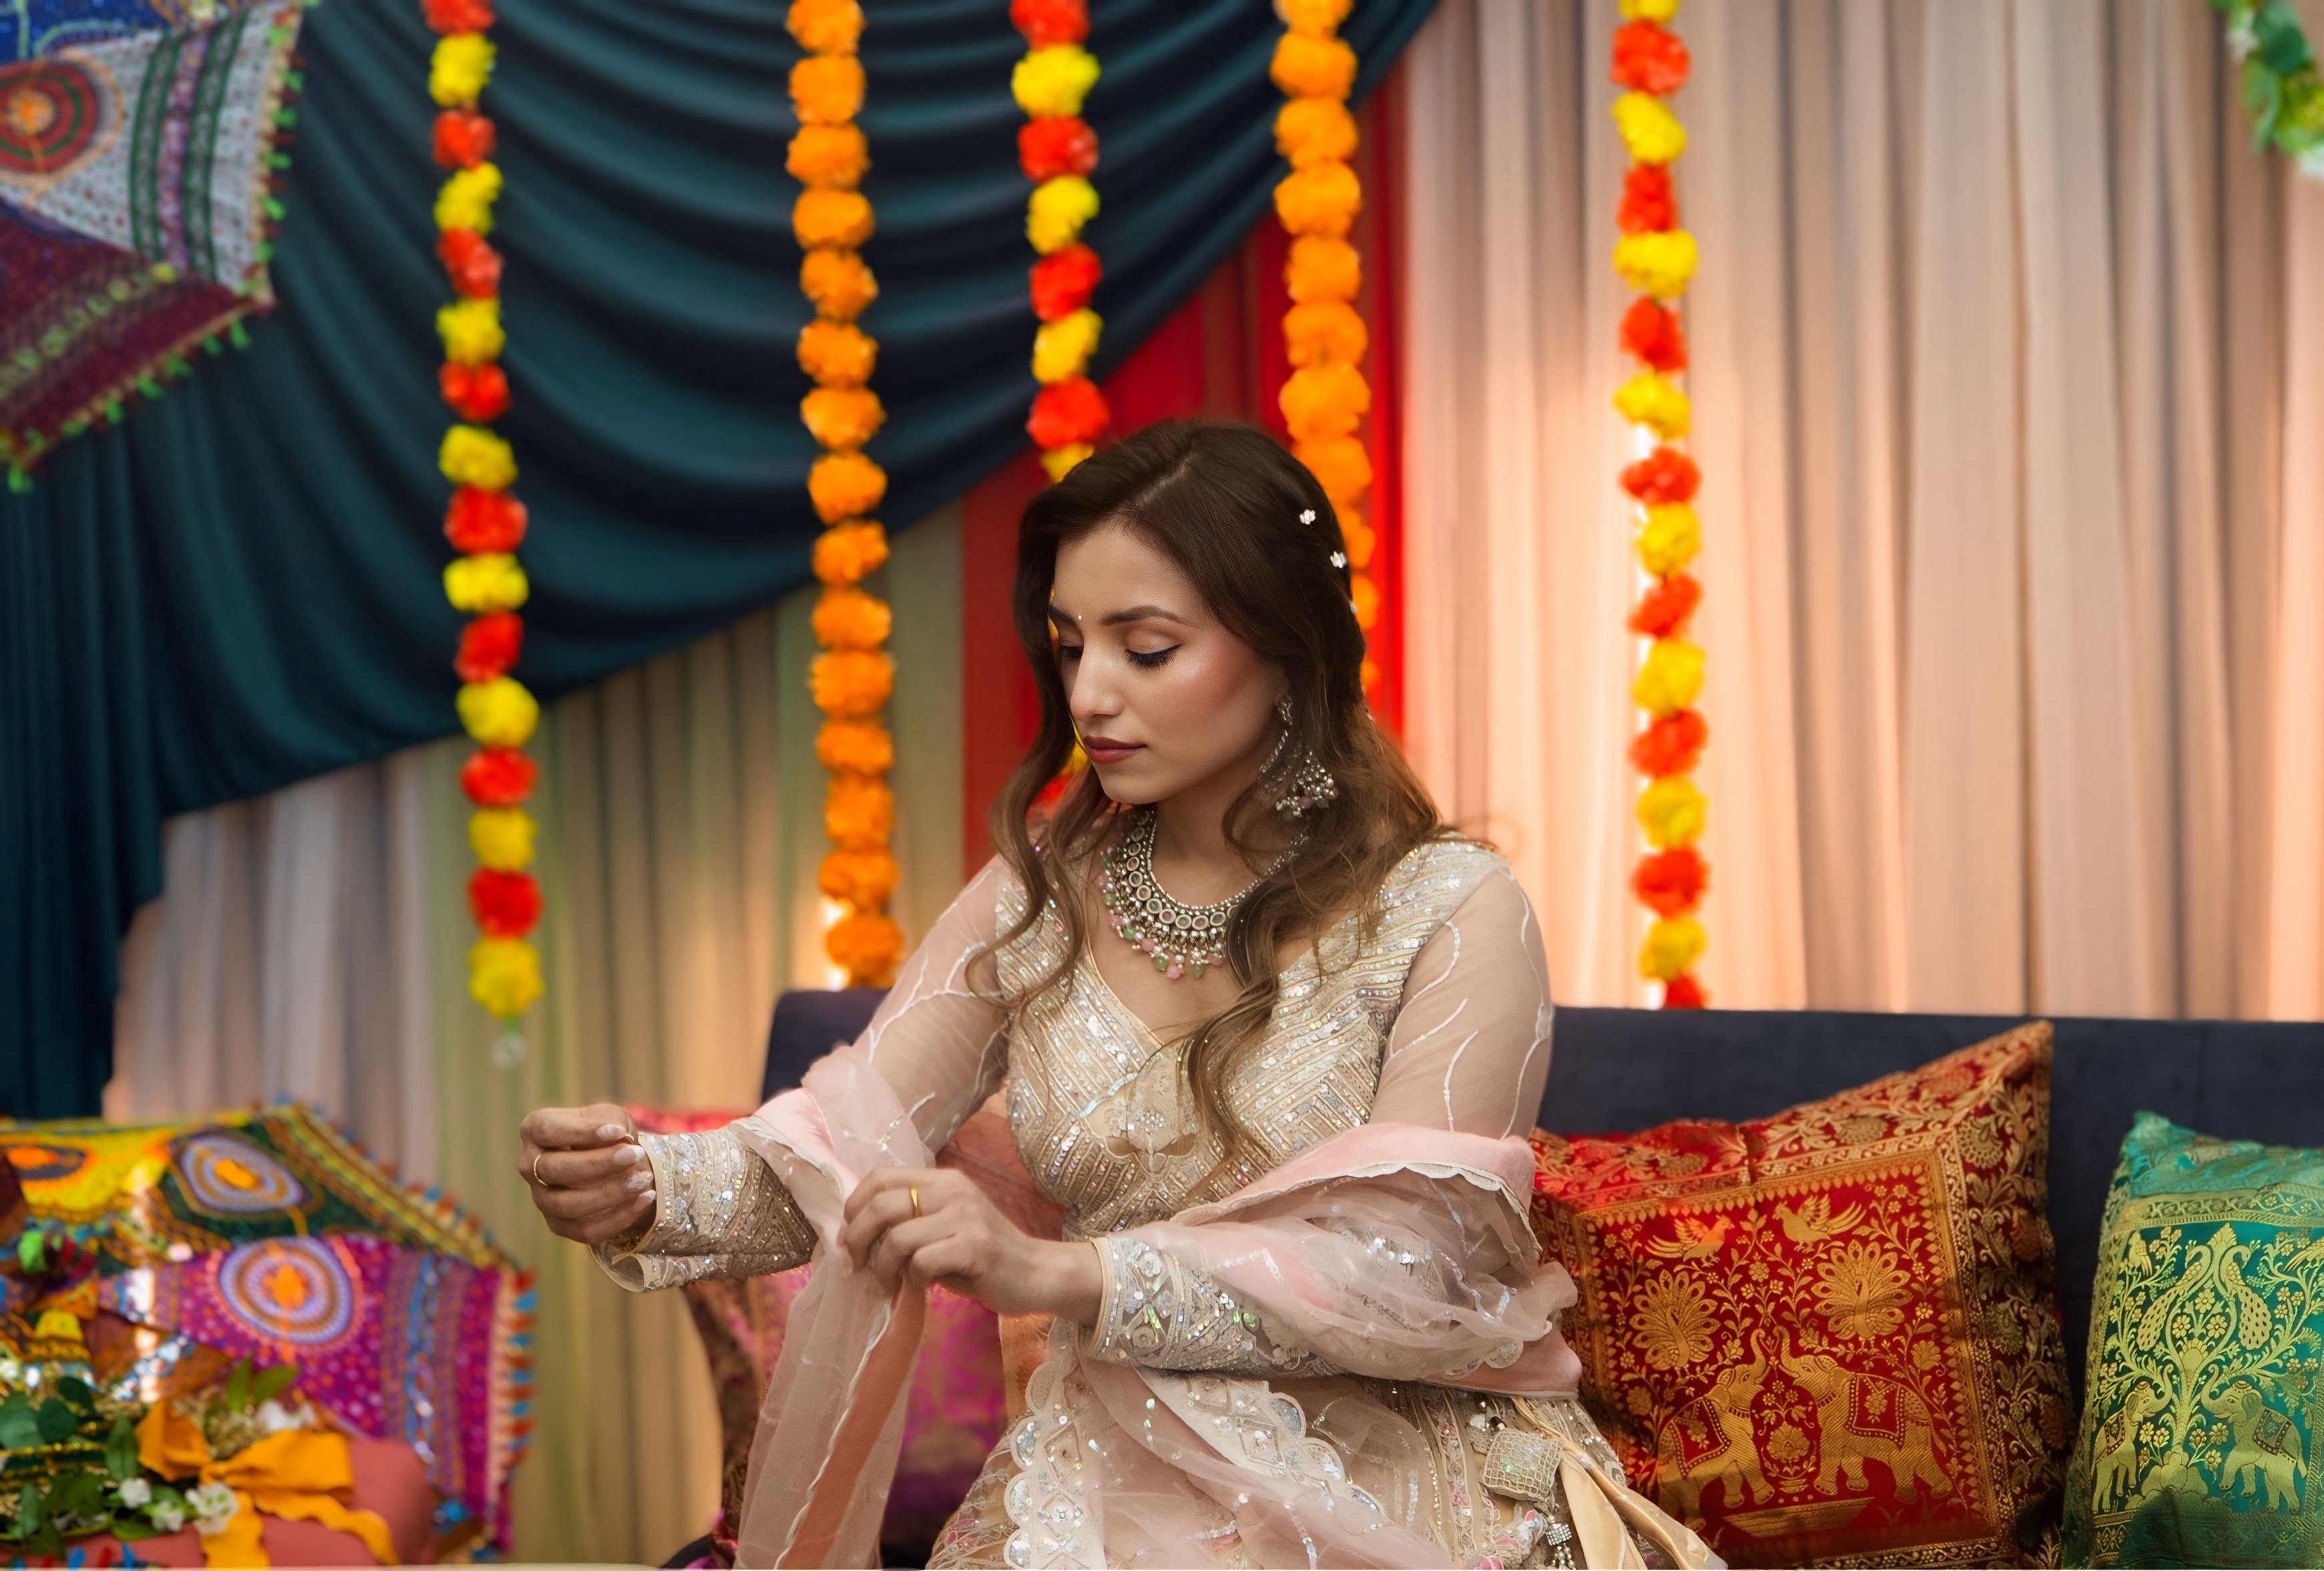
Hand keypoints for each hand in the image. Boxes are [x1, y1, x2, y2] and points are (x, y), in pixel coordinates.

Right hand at [518, 1103, 654, 1246]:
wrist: (613, 1162)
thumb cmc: (606, 1132)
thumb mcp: (609, 1115)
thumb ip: (610, 1121)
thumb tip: (619, 1139)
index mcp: (535, 1129)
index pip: (547, 1130)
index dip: (581, 1132)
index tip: (618, 1132)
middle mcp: (530, 1166)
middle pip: (555, 1169)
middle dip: (599, 1164)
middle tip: (635, 1154)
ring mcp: (541, 1198)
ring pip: (567, 1205)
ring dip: (609, 1194)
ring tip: (643, 1180)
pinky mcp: (558, 1225)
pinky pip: (584, 1230)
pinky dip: (618, 1217)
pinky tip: (645, 1199)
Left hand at [841, 1166, 1099, 1321]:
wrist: (1036, 1272)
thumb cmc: (983, 1256)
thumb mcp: (945, 1227)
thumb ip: (909, 1222)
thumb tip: (854, 1235)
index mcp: (943, 1180)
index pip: (881, 1176)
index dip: (855, 1205)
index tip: (850, 1235)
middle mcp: (953, 1190)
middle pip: (882, 1205)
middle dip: (858, 1239)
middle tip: (858, 1265)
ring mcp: (965, 1217)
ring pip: (898, 1238)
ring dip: (884, 1268)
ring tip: (889, 1284)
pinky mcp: (975, 1246)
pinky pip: (922, 1262)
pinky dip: (913, 1280)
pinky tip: (923, 1287)